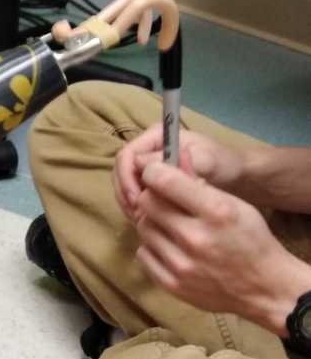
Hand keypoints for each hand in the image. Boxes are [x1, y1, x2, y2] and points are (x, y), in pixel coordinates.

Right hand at [113, 123, 246, 221]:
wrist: (239, 175)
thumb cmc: (224, 164)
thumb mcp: (205, 160)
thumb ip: (176, 161)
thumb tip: (141, 165)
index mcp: (155, 137)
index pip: (126, 156)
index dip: (126, 178)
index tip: (137, 200)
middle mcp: (147, 150)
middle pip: (120, 171)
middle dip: (125, 194)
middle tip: (137, 215)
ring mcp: (148, 167)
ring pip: (124, 185)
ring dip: (129, 203)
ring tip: (142, 221)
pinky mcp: (151, 182)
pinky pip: (134, 195)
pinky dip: (136, 208)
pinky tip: (147, 221)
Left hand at [133, 161, 309, 332]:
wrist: (265, 288)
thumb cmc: (251, 240)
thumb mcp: (236, 204)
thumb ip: (201, 184)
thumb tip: (172, 159)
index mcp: (216, 212)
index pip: (164, 181)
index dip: (155, 173)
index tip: (155, 174)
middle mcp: (195, 238)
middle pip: (147, 203)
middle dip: (152, 197)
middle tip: (163, 201)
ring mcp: (181, 264)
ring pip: (142, 227)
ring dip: (152, 222)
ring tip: (170, 225)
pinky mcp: (171, 284)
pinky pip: (142, 253)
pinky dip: (152, 247)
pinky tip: (169, 247)